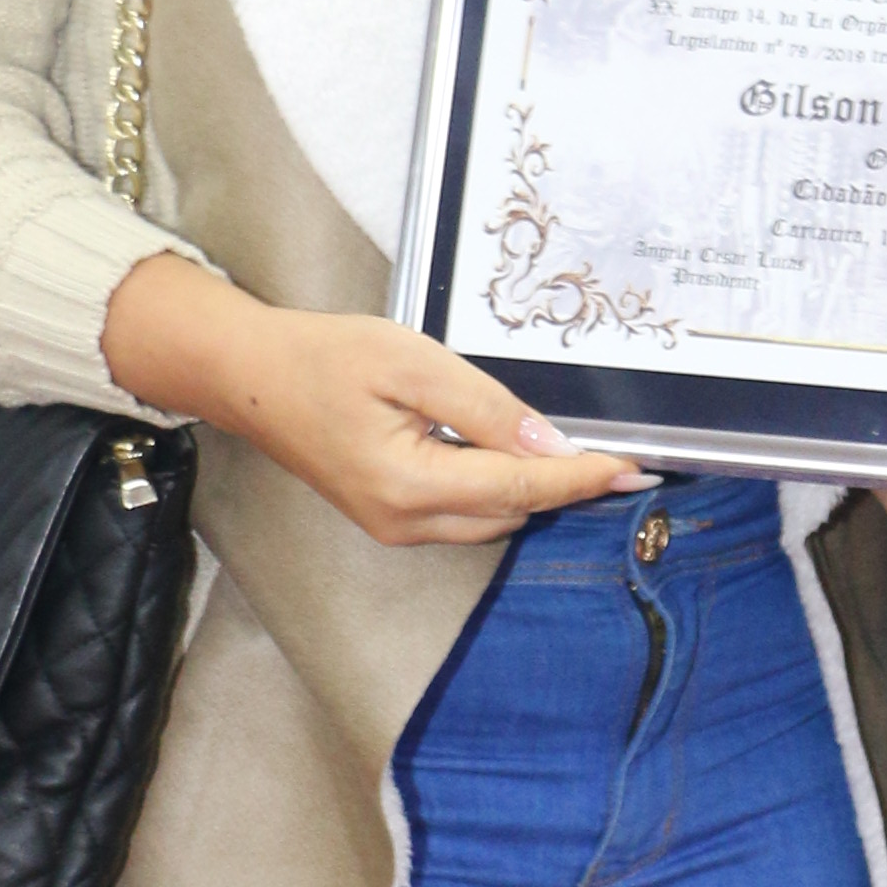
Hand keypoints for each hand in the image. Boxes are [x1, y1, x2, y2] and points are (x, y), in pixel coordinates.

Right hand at [100, 255, 647, 546]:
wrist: (251, 378)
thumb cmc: (324, 357)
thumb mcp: (412, 362)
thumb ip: (485, 407)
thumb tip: (549, 445)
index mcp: (409, 484)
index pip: (519, 489)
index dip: (581, 478)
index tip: (635, 471)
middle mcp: (404, 522)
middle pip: (512, 514)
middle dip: (562, 486)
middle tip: (613, 452)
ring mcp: (394, 529)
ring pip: (492, 520)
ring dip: (529, 490)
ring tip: (564, 449)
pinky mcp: (390, 521)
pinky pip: (465, 515)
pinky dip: (496, 490)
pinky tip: (505, 452)